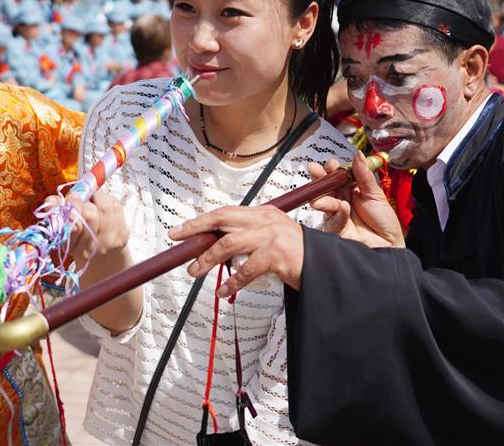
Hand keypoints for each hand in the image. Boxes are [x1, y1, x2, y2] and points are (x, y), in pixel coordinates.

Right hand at [50, 189, 128, 265]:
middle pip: (90, 215)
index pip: (73, 226)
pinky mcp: (123, 233)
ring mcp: (110, 241)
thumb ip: (56, 212)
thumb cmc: (79, 237)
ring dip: (96, 197)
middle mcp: (92, 248)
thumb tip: (51, 200)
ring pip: (104, 206)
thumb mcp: (63, 229)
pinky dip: (108, 200)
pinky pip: (115, 206)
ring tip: (91, 198)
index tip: (71, 198)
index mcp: (73, 248)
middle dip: (83, 201)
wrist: (103, 254)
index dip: (72, 207)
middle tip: (79, 196)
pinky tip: (102, 204)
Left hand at [172, 205, 304, 296]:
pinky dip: (232, 282)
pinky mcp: (279, 255)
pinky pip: (247, 269)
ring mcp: (273, 236)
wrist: (327, 267)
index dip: (201, 221)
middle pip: (223, 220)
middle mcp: (267, 220)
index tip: (180, 230)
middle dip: (196, 228)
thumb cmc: (296, 256)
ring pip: (230, 244)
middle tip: (177, 239)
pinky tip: (222, 291)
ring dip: (208, 259)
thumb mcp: (271, 239)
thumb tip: (215, 249)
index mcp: (263, 213)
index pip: (225, 213)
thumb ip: (248, 238)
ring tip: (194, 272)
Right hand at [308, 152, 404, 247]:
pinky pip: (332, 219)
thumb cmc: (384, 220)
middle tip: (315, 171)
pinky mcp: (336, 229)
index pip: (336, 176)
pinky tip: (343, 208)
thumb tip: (358, 154)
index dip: (331, 169)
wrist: (389, 244)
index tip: (330, 164)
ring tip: (322, 199)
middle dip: (319, 179)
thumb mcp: (375, 194)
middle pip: (325, 187)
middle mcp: (341, 199)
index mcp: (350, 189)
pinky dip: (337, 213)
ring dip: (323, 197)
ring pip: (323, 202)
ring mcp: (337, 214)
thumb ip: (364, 175)